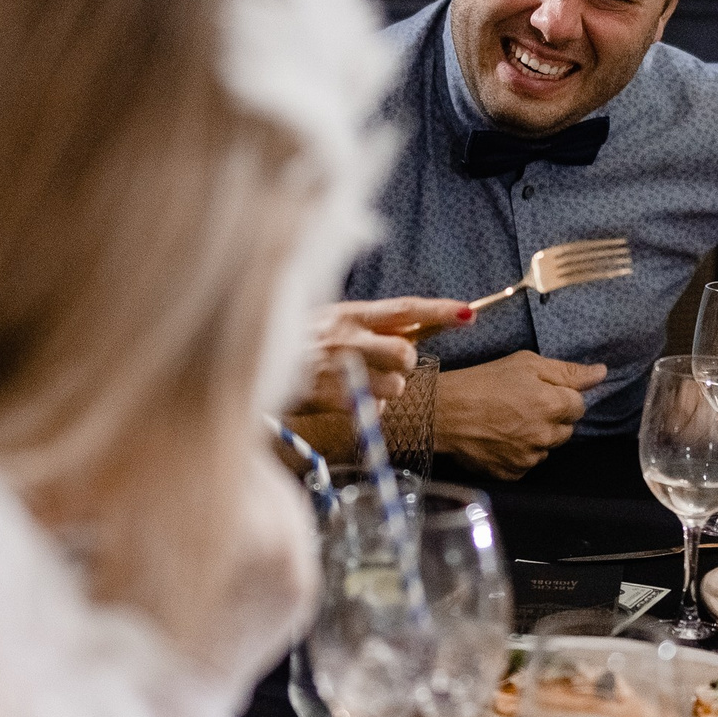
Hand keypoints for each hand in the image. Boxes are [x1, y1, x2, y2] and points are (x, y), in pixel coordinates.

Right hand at [294, 297, 473, 412]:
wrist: (248, 366)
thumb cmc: (293, 346)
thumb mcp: (330, 323)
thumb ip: (370, 327)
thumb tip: (415, 330)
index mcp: (348, 313)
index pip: (404, 309)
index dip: (439, 310)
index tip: (469, 313)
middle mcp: (346, 337)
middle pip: (406, 352)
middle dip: (404, 364)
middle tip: (384, 365)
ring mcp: (337, 368)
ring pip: (395, 386)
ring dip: (385, 390)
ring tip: (357, 384)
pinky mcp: (330, 397)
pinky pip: (372, 408)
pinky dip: (366, 407)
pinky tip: (344, 398)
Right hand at [435, 351, 608, 479]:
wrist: (442, 411)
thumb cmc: (482, 381)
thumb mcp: (525, 363)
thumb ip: (567, 370)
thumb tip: (601, 373)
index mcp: (553, 404)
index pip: (578, 405)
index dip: (560, 396)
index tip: (539, 391)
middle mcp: (545, 435)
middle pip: (566, 429)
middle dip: (551, 418)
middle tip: (522, 405)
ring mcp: (529, 457)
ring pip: (547, 448)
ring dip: (536, 438)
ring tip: (507, 422)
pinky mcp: (512, 473)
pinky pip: (527, 464)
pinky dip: (518, 454)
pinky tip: (500, 439)